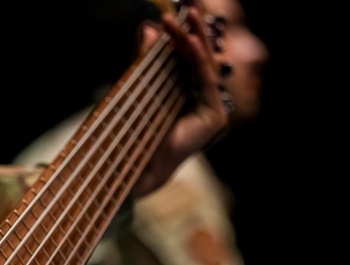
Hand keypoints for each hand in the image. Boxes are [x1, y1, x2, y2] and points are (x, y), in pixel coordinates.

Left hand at [131, 6, 228, 197]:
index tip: (171, 15)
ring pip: (204, 67)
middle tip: (186, 7)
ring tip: (185, 17)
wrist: (135, 164)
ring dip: (195, 40)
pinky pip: (206, 82)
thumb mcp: (141, 85)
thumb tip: (149, 28)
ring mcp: (210, 110)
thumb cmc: (135, 130)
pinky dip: (199, 60)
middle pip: (198, 60)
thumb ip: (146, 60)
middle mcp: (200, 101)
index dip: (181, 36)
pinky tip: (190, 42)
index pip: (186, 59)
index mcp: (184, 94)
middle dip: (193, 32)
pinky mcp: (214, 118)